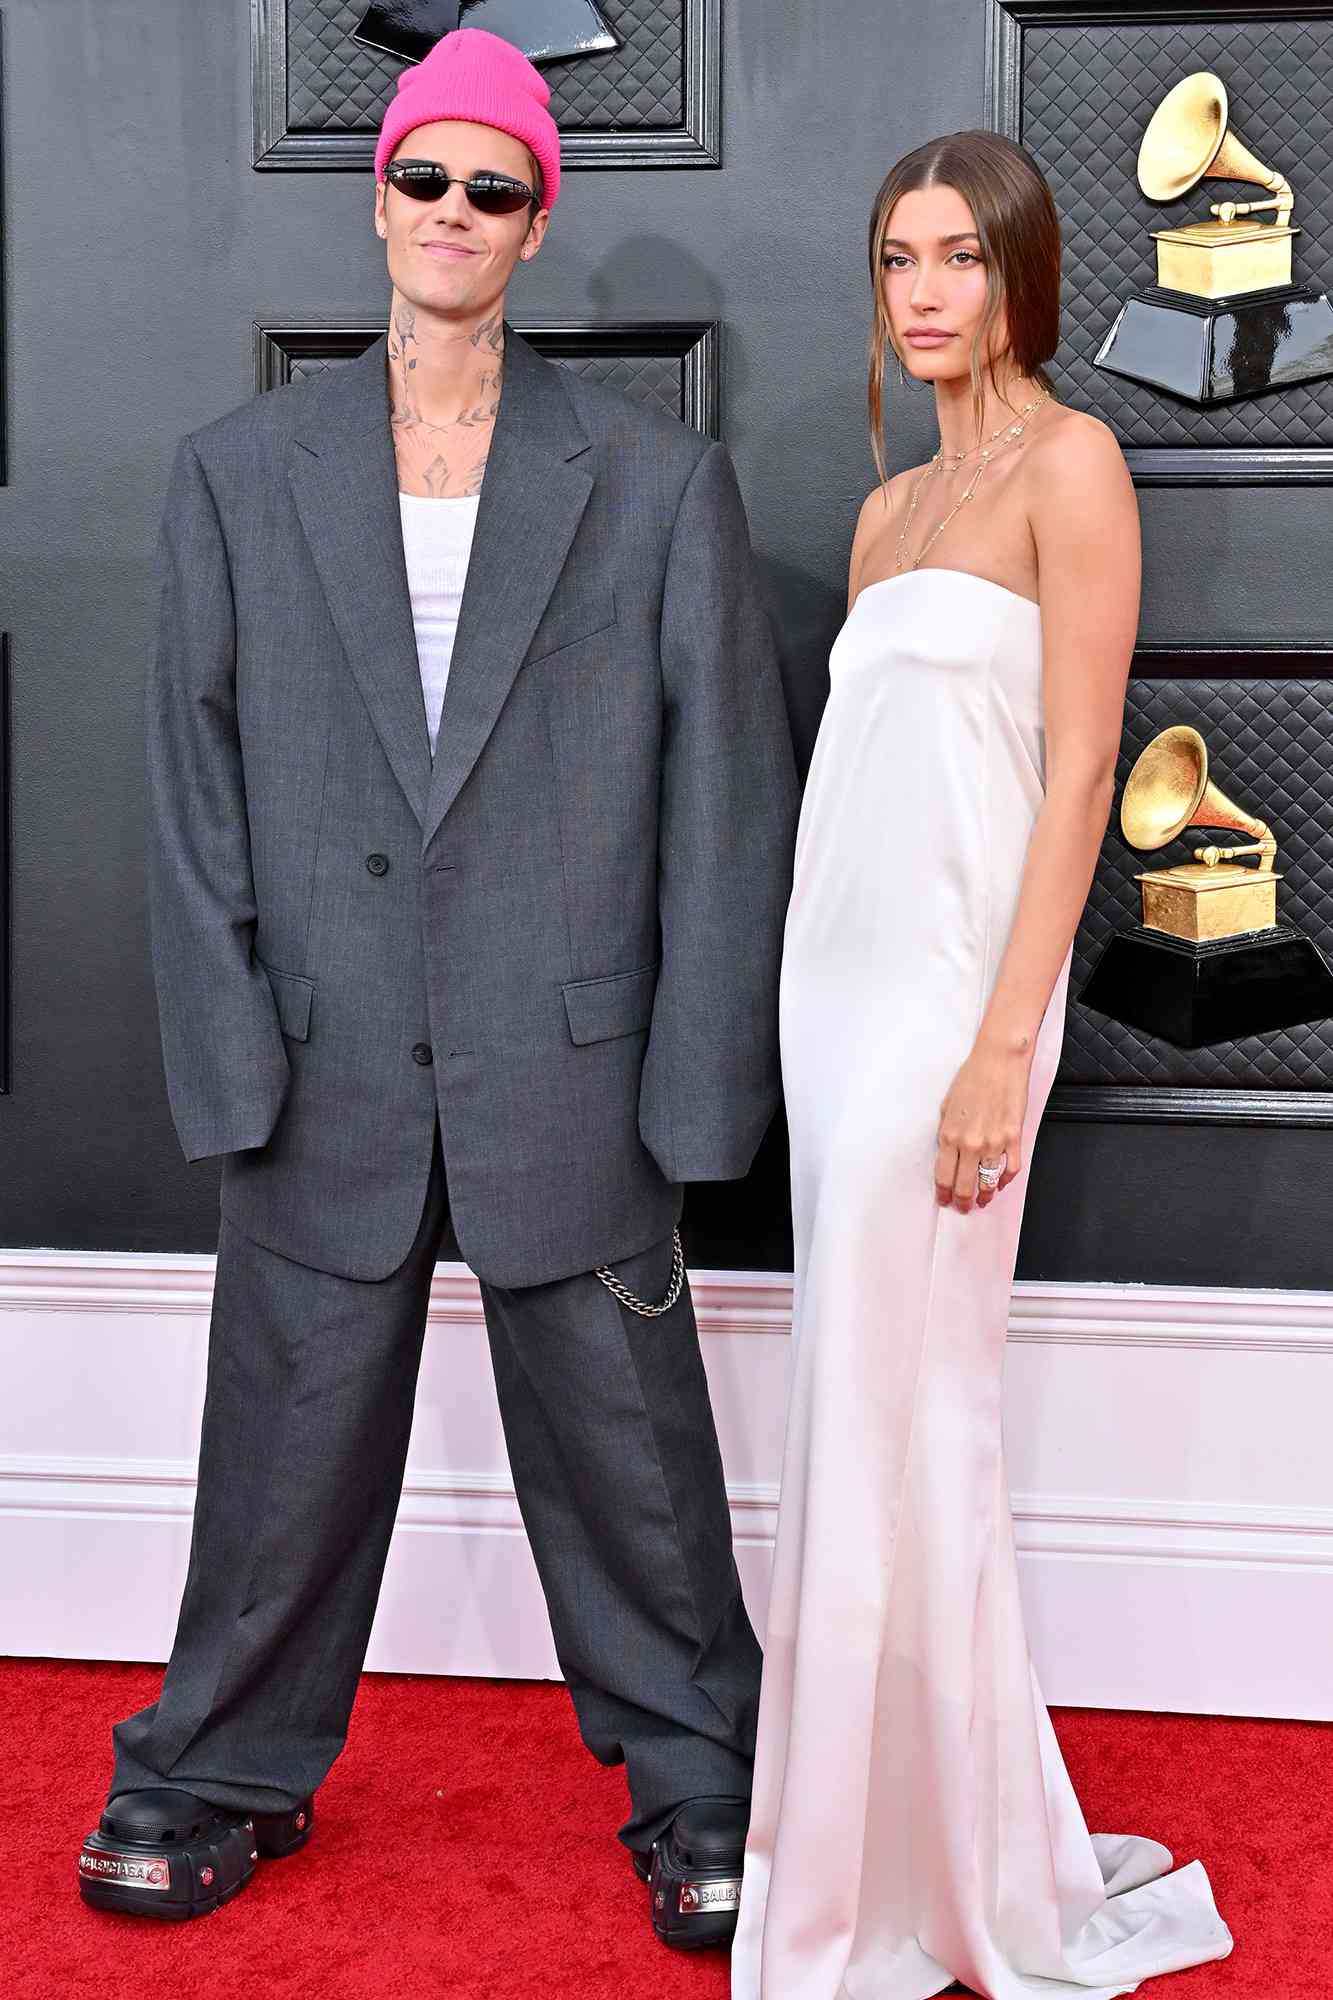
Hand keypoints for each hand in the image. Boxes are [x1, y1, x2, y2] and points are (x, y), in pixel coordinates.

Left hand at [934, 1038, 1031, 1213]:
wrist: (998, 1062)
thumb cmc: (971, 1078)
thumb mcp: (946, 1106)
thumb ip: (946, 1133)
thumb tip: (947, 1153)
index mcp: (949, 1136)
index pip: (943, 1176)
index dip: (943, 1194)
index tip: (944, 1200)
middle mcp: (970, 1144)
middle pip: (964, 1186)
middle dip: (962, 1201)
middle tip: (963, 1207)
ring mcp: (994, 1143)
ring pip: (988, 1182)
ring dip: (984, 1196)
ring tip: (982, 1201)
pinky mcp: (1014, 1138)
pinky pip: (1010, 1169)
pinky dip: (1005, 1180)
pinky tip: (1000, 1183)